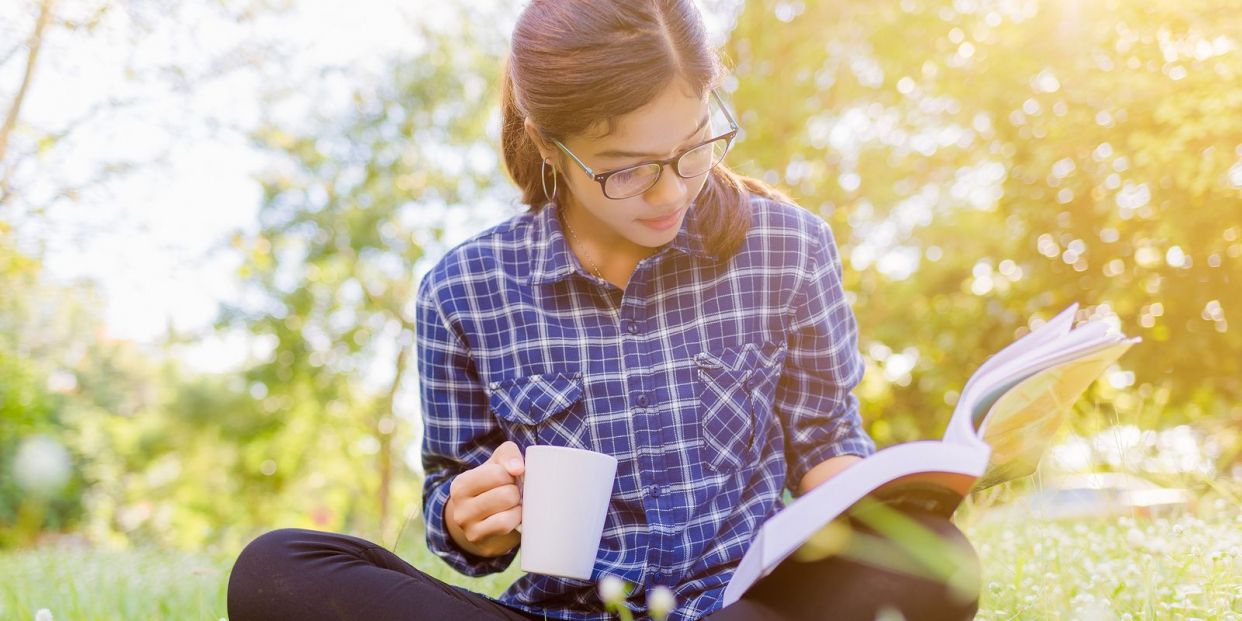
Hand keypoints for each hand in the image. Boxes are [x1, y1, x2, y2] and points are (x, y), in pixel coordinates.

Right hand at [444, 441, 524, 557]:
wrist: (483, 519)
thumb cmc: (494, 485)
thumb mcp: (498, 463)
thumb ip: (508, 455)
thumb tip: (518, 468)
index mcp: (461, 483)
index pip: (498, 473)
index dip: (512, 475)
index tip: (509, 479)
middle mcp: (459, 504)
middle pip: (506, 494)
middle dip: (516, 492)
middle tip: (513, 493)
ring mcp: (466, 524)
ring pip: (506, 510)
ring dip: (518, 506)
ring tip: (513, 503)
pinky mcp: (476, 537)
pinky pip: (505, 525)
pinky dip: (515, 519)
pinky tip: (513, 516)